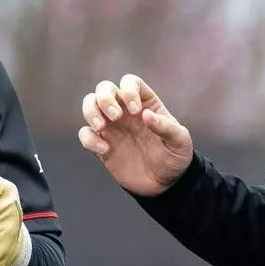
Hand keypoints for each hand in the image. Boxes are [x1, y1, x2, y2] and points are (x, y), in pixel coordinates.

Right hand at [78, 75, 193, 196]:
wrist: (164, 183)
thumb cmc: (174, 157)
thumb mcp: (179, 142)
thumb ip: (166, 127)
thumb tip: (146, 115)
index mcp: (145, 103)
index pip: (130, 82)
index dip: (129, 90)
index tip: (135, 111)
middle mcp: (125, 110)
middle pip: (104, 88)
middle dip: (105, 98)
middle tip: (116, 116)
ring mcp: (111, 127)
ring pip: (90, 105)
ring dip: (91, 111)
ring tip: (101, 127)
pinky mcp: (101, 144)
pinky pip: (85, 133)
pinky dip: (89, 139)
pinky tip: (105, 149)